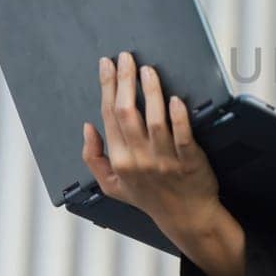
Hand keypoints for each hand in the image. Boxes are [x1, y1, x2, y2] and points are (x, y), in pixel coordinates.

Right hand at [80, 51, 222, 237]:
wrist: (186, 217)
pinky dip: (178, 117)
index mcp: (119, 160)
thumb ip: (93, 158)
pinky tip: (175, 100)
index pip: (109, 116)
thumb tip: (87, 128)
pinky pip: (182, 136)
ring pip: (154, 120)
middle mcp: (138, 159)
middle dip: (124, 81)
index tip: (107, 64)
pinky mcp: (189, 162)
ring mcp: (164, 161)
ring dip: (151, 92)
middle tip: (126, 58)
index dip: (107, 86)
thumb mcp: (112, 186)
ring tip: (148, 70)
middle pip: (127, 113)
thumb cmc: (149, 197)